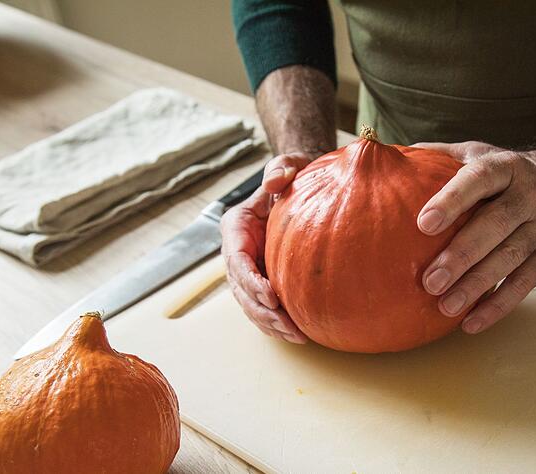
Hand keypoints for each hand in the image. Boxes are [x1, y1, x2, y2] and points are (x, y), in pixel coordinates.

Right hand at [220, 152, 314, 342]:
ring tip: (298, 336)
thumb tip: (274, 181)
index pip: (237, 260)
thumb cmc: (294, 173)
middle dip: (263, 311)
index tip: (272, 296)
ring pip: (250, 303)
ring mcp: (246, 268)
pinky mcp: (260, 279)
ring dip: (270, 324)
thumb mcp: (289, 164)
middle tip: (290, 326)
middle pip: (241, 289)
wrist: (298, 183)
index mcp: (236, 226)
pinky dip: (275, 323)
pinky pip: (262, 306)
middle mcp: (236, 250)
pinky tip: (297, 334)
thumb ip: (281, 167)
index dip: (251, 281)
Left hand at [415, 141, 535, 333]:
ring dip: (477, 285)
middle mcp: (530, 196)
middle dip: (461, 255)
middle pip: (495, 225)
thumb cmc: (515, 172)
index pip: (479, 179)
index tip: (423, 222)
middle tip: (429, 281)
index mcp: (507, 168)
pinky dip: (498, 305)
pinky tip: (471, 323)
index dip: (453, 199)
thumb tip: (389, 157)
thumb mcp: (485, 153)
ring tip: (445, 306)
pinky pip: (525, 283)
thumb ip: (442, 156)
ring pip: (510, 258)